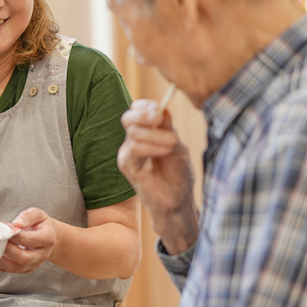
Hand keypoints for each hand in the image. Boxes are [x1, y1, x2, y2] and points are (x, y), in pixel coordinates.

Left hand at [0, 208, 57, 273]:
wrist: (50, 237)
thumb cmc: (41, 225)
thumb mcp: (38, 214)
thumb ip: (28, 216)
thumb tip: (17, 224)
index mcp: (48, 238)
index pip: (30, 240)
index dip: (16, 236)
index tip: (7, 229)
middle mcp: (42, 254)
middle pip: (24, 258)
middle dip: (8, 250)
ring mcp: (34, 264)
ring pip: (16, 268)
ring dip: (1, 260)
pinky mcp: (26, 269)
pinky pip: (10, 271)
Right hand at [118, 99, 197, 253]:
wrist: (178, 199)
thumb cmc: (178, 172)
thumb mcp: (176, 144)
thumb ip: (167, 127)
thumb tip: (161, 108)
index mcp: (143, 133)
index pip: (135, 111)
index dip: (145, 106)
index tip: (160, 110)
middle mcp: (131, 142)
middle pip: (128, 118)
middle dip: (145, 115)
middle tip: (160, 119)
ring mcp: (127, 155)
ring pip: (133, 133)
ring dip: (156, 135)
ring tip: (172, 144)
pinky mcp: (128, 167)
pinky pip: (134, 149)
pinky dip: (152, 147)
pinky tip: (166, 151)